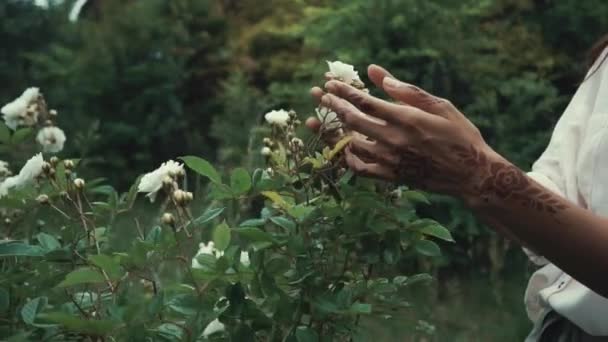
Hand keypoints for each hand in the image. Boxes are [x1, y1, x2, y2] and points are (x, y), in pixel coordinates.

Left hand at [310, 65, 505, 202]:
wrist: (471, 174)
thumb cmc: (459, 135)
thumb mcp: (439, 106)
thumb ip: (406, 90)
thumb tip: (376, 74)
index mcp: (406, 119)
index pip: (364, 102)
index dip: (343, 92)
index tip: (329, 84)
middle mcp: (394, 140)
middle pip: (352, 121)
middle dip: (332, 106)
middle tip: (319, 96)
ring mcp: (391, 161)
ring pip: (351, 145)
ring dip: (333, 132)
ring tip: (318, 122)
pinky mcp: (391, 177)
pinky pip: (360, 169)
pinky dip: (347, 158)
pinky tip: (342, 149)